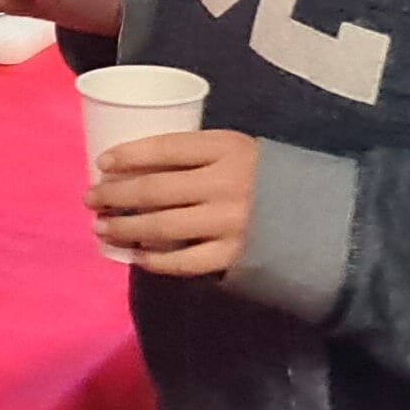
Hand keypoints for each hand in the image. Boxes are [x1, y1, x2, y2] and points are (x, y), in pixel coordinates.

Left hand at [89, 128, 257, 276]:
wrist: (318, 216)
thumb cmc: (266, 177)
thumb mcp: (238, 151)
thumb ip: (199, 156)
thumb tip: (139, 168)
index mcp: (227, 148)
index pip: (166, 148)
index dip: (129, 154)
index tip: (101, 163)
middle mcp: (225, 183)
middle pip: (156, 189)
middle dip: (116, 195)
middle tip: (91, 200)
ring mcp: (229, 222)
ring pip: (162, 227)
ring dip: (125, 228)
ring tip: (102, 229)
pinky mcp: (233, 255)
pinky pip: (183, 261)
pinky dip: (155, 259)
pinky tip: (137, 256)